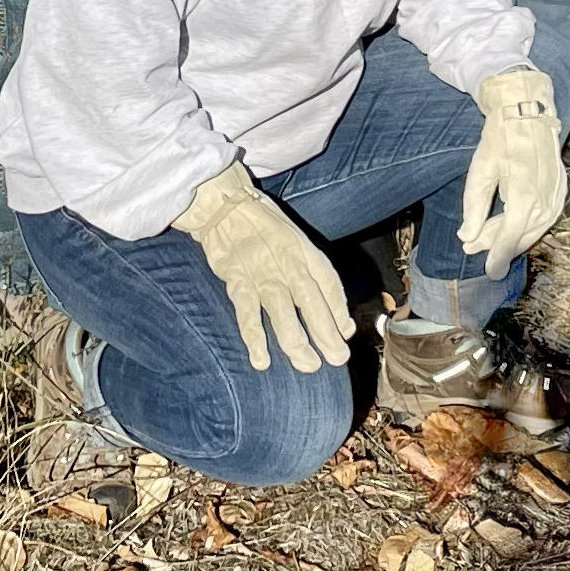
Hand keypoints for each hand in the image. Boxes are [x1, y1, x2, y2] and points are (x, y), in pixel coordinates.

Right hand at [176, 161, 352, 371]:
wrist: (224, 205)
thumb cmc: (265, 228)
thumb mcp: (297, 242)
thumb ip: (318, 278)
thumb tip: (342, 323)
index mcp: (304, 250)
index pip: (329, 283)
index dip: (339, 310)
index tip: (345, 335)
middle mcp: (287, 261)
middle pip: (311, 301)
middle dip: (326, 333)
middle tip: (337, 358)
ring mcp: (261, 271)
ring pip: (282, 310)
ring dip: (296, 340)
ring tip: (308, 365)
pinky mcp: (236, 279)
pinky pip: (246, 312)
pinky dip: (254, 337)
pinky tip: (261, 359)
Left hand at [459, 66, 566, 260]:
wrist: (527, 108)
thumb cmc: (500, 138)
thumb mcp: (480, 170)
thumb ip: (474, 207)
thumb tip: (467, 237)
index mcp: (524, 194)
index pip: (509, 236)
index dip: (497, 255)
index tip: (489, 271)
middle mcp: (545, 198)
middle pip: (522, 234)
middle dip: (499, 246)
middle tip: (475, 249)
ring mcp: (556, 193)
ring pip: (536, 228)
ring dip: (513, 237)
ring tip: (489, 238)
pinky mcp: (561, 188)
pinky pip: (546, 217)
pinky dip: (528, 225)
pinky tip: (511, 226)